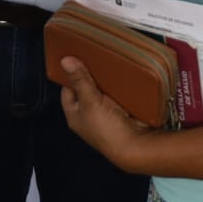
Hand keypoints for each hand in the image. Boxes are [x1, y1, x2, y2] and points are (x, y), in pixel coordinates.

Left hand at [57, 56, 152, 171]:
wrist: (136, 144)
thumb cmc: (108, 132)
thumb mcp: (90, 102)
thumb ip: (79, 81)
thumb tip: (66, 62)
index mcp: (75, 114)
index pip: (67, 89)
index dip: (70, 74)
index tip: (75, 58)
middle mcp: (89, 114)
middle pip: (86, 88)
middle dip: (90, 74)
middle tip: (93, 58)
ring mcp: (106, 112)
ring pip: (103, 89)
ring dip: (106, 79)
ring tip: (108, 63)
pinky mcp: (122, 109)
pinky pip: (118, 92)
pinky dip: (120, 84)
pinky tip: (121, 75)